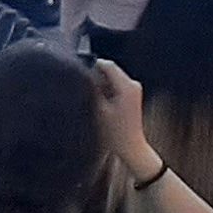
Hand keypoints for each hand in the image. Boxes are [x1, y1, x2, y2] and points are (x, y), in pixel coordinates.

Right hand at [86, 53, 157, 172]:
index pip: (108, 65)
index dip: (92, 66)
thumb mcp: (99, 110)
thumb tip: (84, 76)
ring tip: (92, 99)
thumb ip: (92, 90)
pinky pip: (115, 86)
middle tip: (82, 88)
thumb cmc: (115, 133)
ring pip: (111, 78)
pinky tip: (99, 103)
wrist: (131, 147)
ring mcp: (134, 89)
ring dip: (100, 85)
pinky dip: (106, 91)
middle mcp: (133, 84)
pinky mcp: (131, 95)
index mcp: (127, 86)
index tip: (77, 70)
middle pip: (110, 71)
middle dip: (95, 77)